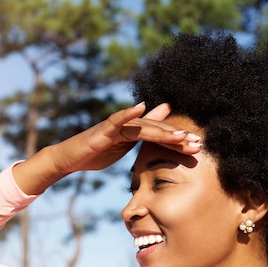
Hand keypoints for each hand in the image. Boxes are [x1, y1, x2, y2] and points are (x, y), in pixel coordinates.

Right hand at [13, 103, 201, 194]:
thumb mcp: (123, 145)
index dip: (178, 139)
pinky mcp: (101, 132)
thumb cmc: (96, 152)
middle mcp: (127, 126)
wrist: (69, 158)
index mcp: (134, 132)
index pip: (160, 134)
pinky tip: (139, 107)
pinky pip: (116, 121)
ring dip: (161, 130)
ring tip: (180, 135)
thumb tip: (161, 117)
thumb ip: (142, 133)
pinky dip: (127, 113)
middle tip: (197, 144)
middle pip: (156, 129)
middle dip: (176, 137)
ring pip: (142, 127)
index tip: (198, 146)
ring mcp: (114, 128)